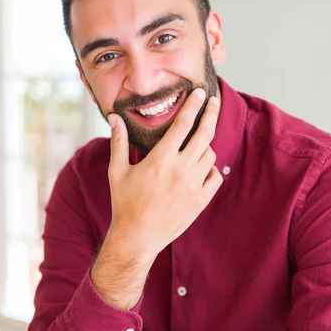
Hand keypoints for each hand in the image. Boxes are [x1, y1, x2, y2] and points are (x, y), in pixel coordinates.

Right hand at [91, 88, 222, 309]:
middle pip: (205, 133)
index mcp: (161, 159)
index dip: (194, 105)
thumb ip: (119, 142)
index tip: (200, 93)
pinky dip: (211, 170)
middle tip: (214, 101)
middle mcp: (181, 170)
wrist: (137, 238)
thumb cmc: (125, 203)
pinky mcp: (201, 201)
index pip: (183, 124)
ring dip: (205, 146)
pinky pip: (216, 177)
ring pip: (210, 155)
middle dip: (211, 113)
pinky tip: (201, 168)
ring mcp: (193, 186)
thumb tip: (114, 118)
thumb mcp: (118, 171)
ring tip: (196, 145)